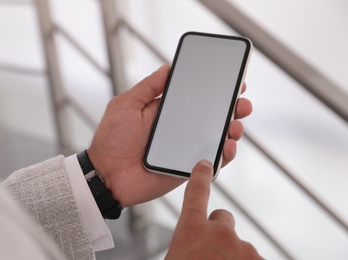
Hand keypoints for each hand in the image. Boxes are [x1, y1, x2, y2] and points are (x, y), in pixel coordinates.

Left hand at [88, 64, 252, 206]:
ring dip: (231, 130)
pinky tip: (228, 146)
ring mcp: (184, 148)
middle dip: (231, 108)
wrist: (106, 175)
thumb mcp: (126, 105)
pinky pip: (210, 162)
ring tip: (235, 126)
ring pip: (216, 138)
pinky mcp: (187, 167)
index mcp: (166, 111)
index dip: (215, 89)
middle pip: (212, 117)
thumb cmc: (112, 139)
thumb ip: (147, 87)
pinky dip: (224, 155)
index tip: (232, 81)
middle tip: (241, 103)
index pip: (196, 97)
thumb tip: (168, 67)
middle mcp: (179, 128)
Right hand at [165, 160, 261, 259]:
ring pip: (239, 245)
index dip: (201, 176)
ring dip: (232, 255)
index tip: (205, 164)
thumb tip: (193, 241)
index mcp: (192, 231)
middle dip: (219, 231)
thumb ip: (187, 241)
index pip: (197, 192)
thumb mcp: (176, 256)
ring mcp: (242, 248)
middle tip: (212, 252)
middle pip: (224, 218)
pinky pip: (253, 259)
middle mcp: (219, 233)